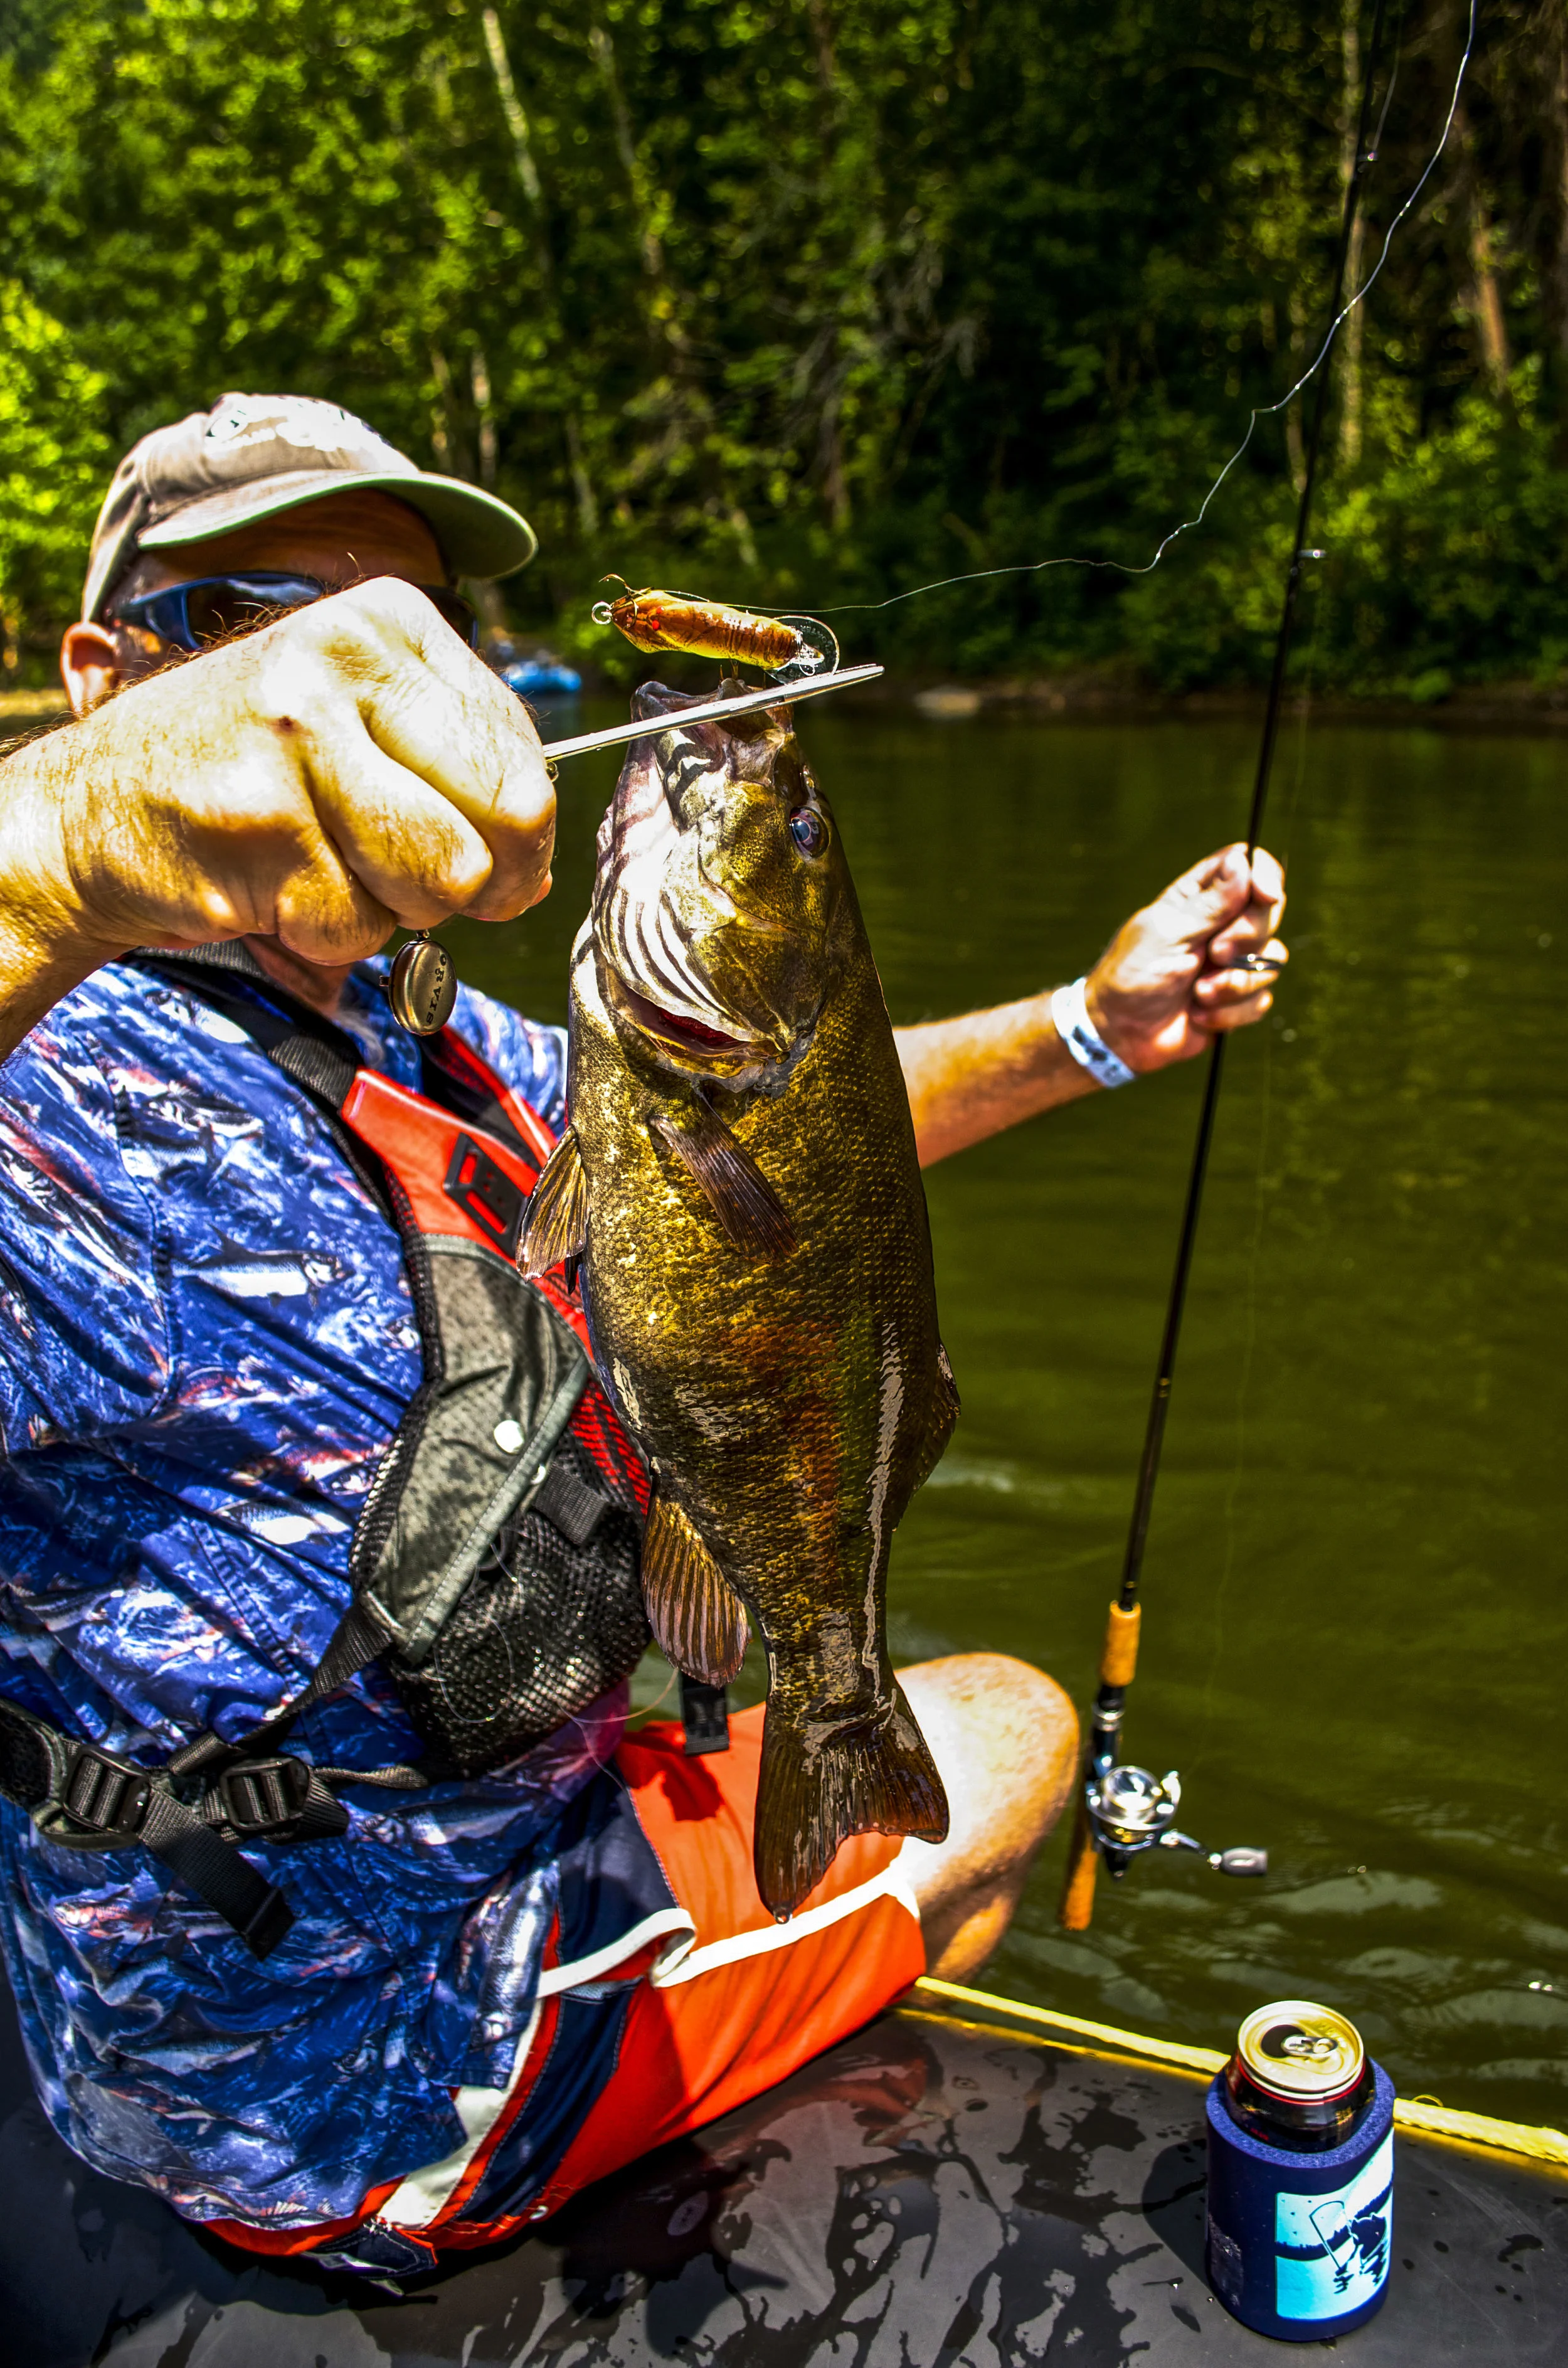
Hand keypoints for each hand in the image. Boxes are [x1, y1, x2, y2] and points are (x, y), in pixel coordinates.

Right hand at [0, 577, 554, 995]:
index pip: (525, 757)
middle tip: (416, 877)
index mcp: (387, 624)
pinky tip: (274, 883)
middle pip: (508, 816)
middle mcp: (341, 661)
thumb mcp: (363, 728)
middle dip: (479, 878)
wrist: (94, 808)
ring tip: (328, 865)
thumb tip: (534, 869)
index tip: (474, 846)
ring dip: (396, 907)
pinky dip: (326, 932)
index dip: (518, 837)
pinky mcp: (255, 824)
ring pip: (441, 878)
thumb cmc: (255, 773)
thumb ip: (461, 775)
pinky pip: (356, 925)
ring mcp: (293, 737)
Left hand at [1084, 843, 1287, 1072]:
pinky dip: (1232, 1011)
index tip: (1266, 895)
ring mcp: (1231, 962)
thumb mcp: (1167, 933)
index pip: (1245, 866)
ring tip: (1198, 993)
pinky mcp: (1236, 999)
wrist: (1120, 1034)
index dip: (1264, 875)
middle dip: (1247, 935)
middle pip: (1268, 911)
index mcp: (1197, 898)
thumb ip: (1210, 904)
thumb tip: (1242, 863)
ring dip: (1235, 981)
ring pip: (1271, 959)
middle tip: (1214, 953)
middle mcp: (1220, 925)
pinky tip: (1199, 1015)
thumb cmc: (1132, 976)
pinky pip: (1261, 999)